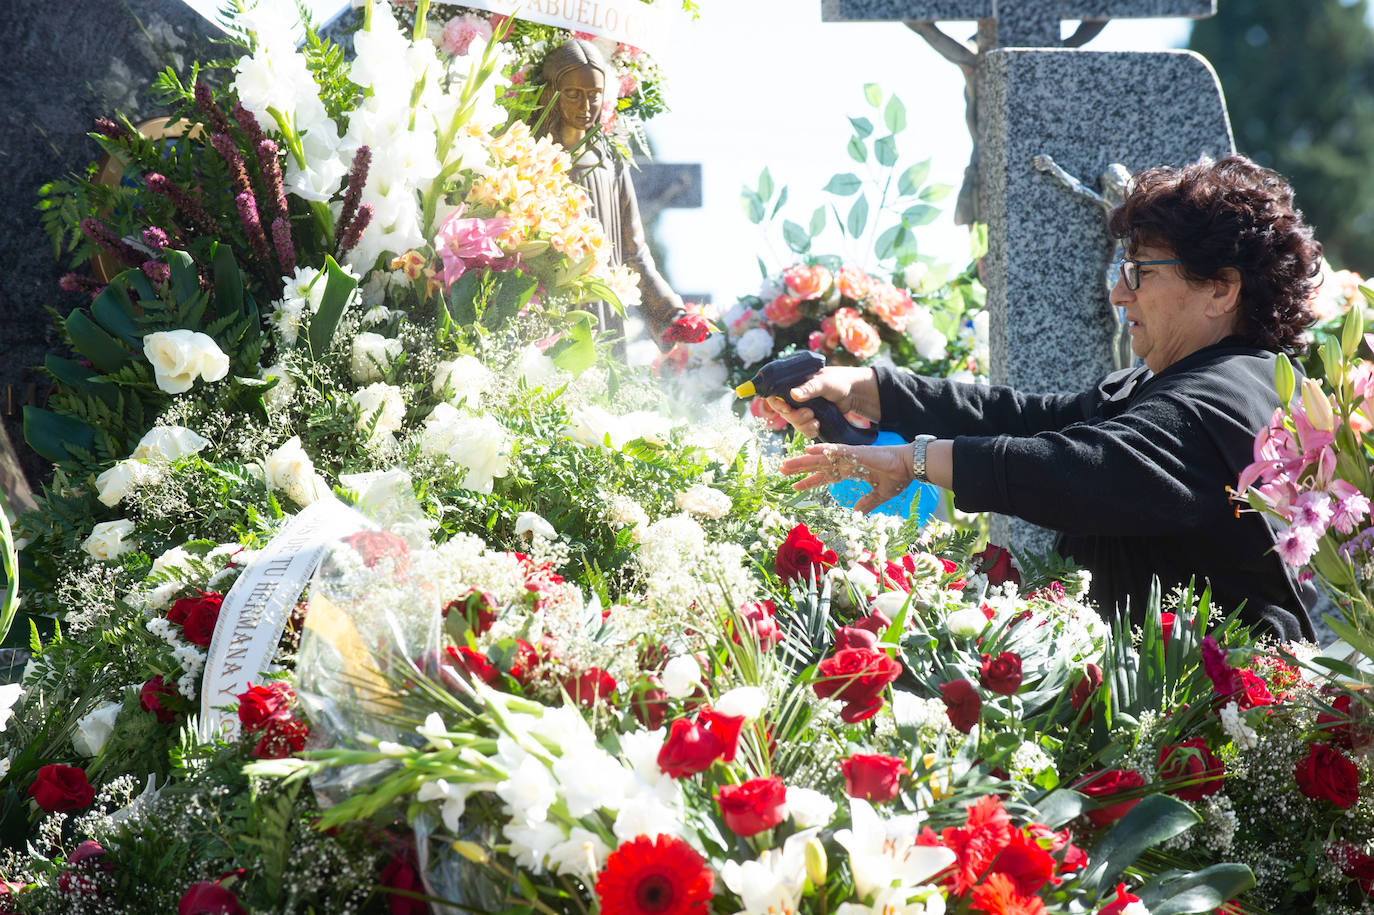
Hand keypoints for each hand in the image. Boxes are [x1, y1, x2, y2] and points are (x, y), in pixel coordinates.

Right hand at [761, 366, 879, 439]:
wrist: (853, 392)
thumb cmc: (838, 381)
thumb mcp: (824, 383)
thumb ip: (809, 388)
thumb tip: (793, 394)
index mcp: (792, 384)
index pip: (774, 396)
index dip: (777, 405)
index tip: (788, 409)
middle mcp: (794, 396)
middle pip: (783, 412)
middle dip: (796, 417)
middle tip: (810, 414)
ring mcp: (801, 407)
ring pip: (793, 422)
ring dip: (803, 425)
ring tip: (816, 421)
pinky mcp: (809, 417)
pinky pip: (802, 428)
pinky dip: (809, 430)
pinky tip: (818, 426)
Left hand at [779, 442, 914, 513]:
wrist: (910, 467)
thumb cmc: (898, 477)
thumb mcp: (879, 495)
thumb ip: (867, 503)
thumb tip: (857, 512)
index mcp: (853, 470)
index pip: (826, 475)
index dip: (811, 480)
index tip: (796, 486)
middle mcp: (848, 462)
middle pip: (818, 464)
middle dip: (800, 468)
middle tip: (781, 470)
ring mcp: (851, 456)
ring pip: (821, 457)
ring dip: (803, 460)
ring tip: (786, 463)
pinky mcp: (857, 452)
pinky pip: (835, 450)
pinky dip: (821, 449)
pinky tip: (808, 449)